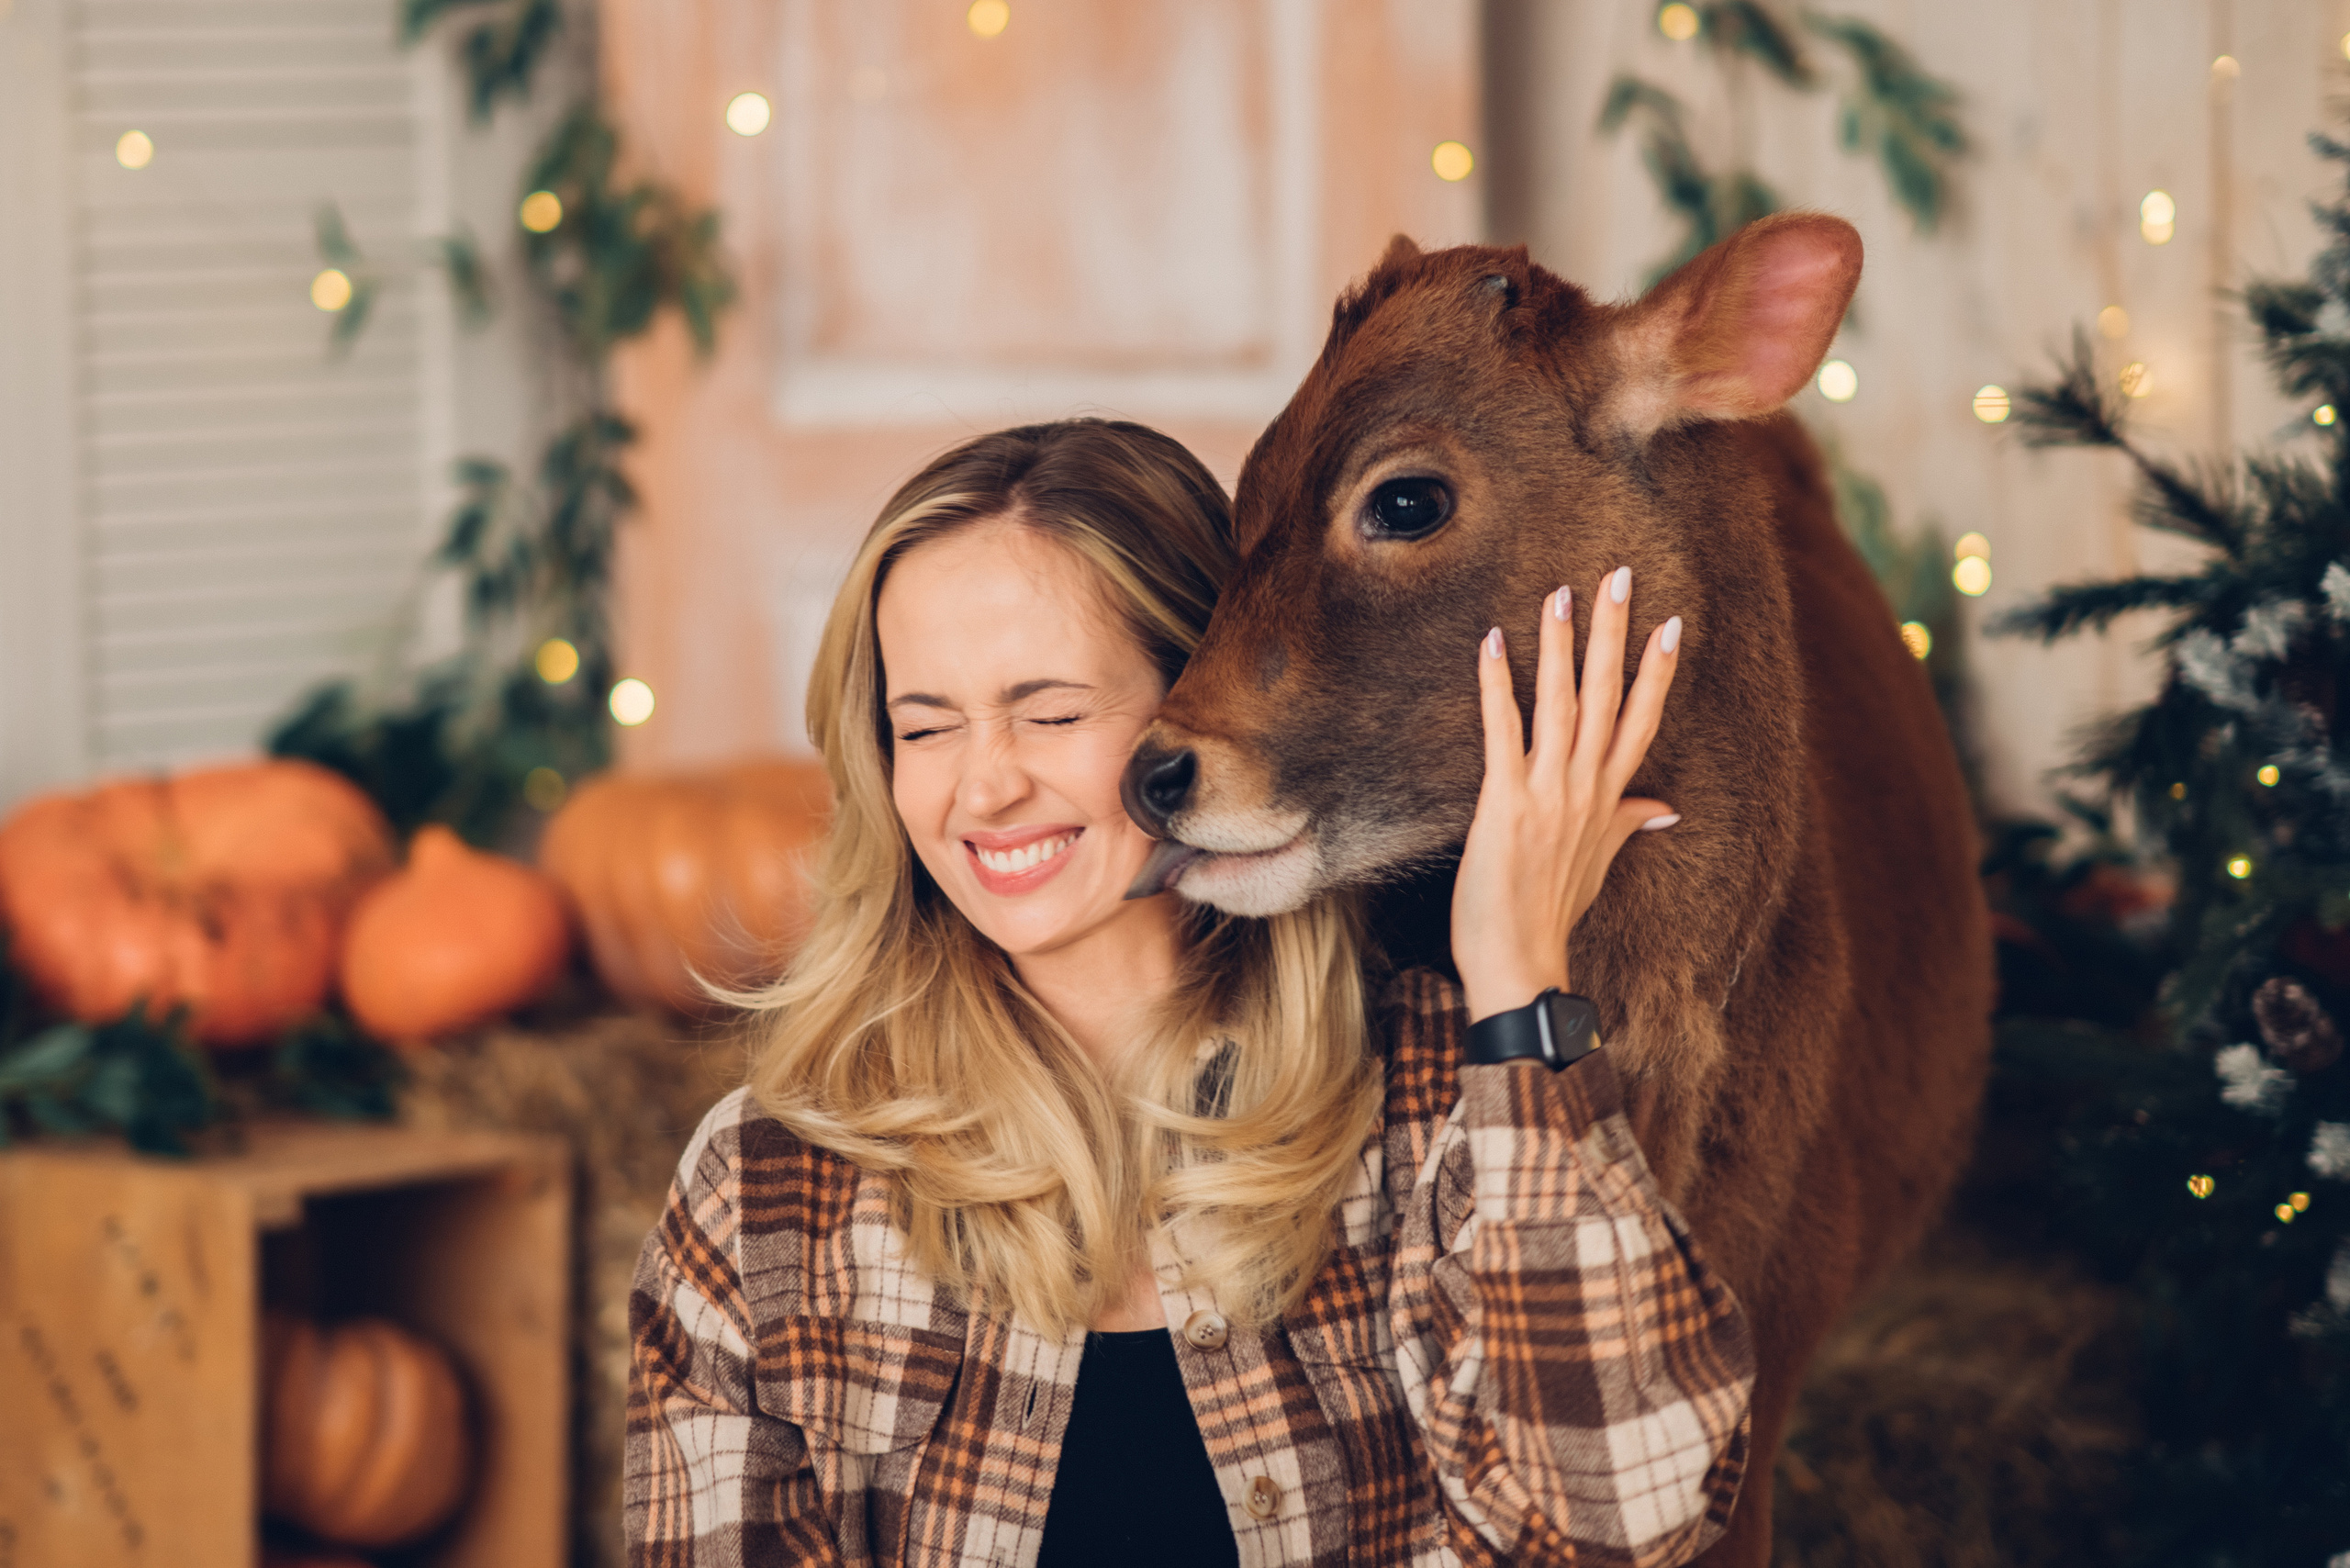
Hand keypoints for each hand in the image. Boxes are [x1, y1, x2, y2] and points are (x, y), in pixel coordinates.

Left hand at [1452, 568, 1682, 1022]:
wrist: (1521, 963)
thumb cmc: (1553, 916)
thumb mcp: (1599, 864)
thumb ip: (1629, 824)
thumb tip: (1669, 808)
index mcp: (1608, 798)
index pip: (1642, 721)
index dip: (1656, 672)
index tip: (1670, 623)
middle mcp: (1585, 788)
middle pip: (1608, 697)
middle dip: (1615, 635)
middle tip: (1620, 576)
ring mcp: (1549, 793)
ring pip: (1562, 704)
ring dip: (1562, 647)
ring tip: (1561, 593)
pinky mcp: (1506, 803)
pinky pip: (1503, 733)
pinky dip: (1497, 686)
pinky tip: (1490, 643)